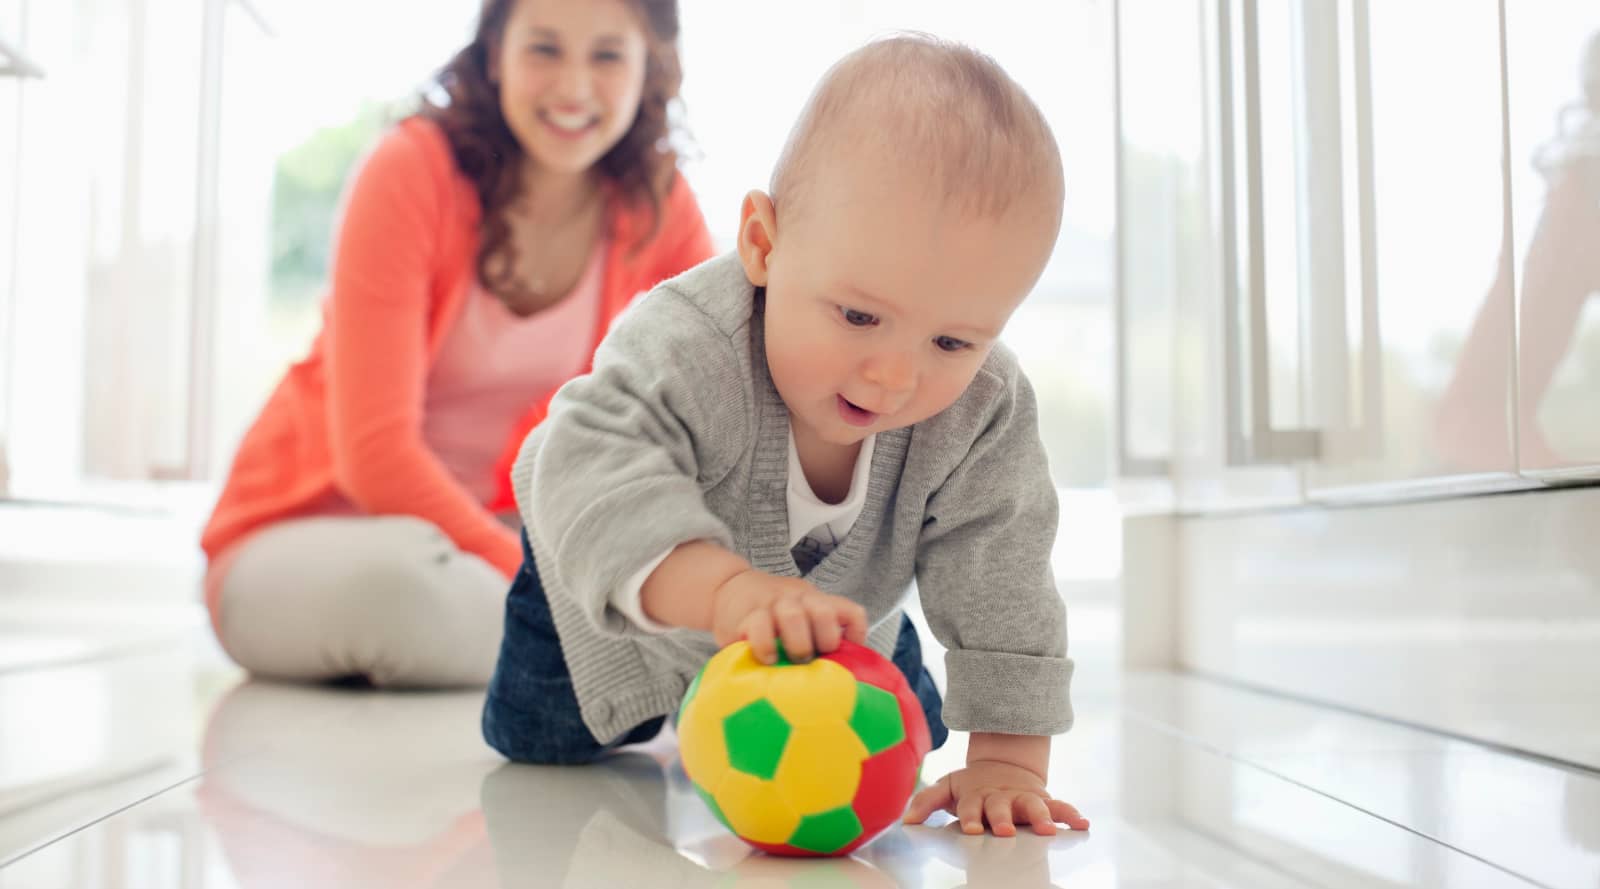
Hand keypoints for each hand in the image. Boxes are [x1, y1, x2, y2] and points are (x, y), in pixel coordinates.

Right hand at [710, 569, 867, 663]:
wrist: (728, 588)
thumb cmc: (771, 614)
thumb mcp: (799, 615)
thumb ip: (815, 637)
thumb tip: (836, 676)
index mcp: (817, 602)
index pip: (850, 612)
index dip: (855, 637)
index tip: (847, 657)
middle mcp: (799, 599)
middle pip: (824, 612)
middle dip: (824, 641)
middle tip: (813, 658)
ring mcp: (773, 604)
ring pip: (793, 616)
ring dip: (796, 644)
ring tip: (789, 661)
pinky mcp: (747, 615)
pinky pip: (759, 627)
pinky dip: (765, 646)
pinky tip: (766, 659)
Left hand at [902, 761, 1089, 836]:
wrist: (1004, 765)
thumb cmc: (973, 786)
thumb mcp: (948, 787)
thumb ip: (927, 801)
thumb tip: (906, 821)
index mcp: (977, 796)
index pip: (972, 807)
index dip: (971, 817)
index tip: (970, 828)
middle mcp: (1002, 798)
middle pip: (1002, 808)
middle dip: (1003, 819)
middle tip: (1004, 831)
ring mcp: (1024, 798)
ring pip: (1034, 806)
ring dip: (1041, 817)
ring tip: (1049, 830)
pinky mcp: (1043, 800)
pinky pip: (1060, 806)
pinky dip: (1071, 814)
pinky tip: (1082, 824)